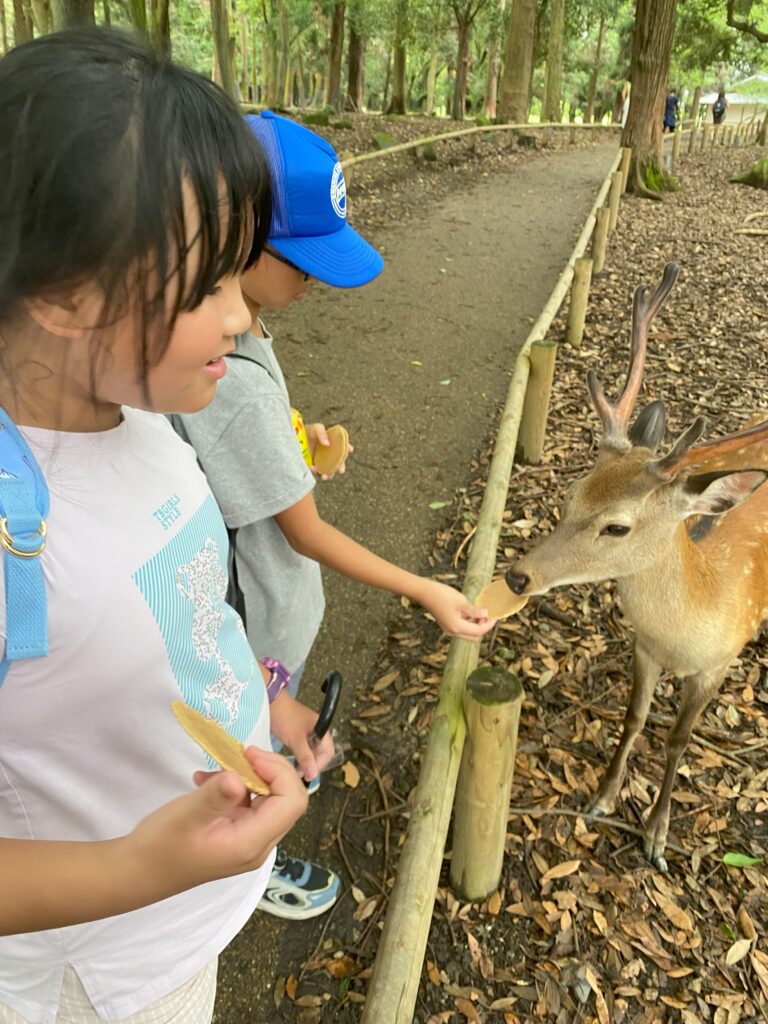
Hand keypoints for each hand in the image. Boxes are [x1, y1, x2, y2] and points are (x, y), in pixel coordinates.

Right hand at [127, 748, 307, 889]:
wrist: (136, 872)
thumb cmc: (160, 845)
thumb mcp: (185, 816)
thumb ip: (214, 796)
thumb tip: (239, 778)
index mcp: (252, 843)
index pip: (292, 802)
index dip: (279, 772)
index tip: (249, 755)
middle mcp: (258, 844)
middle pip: (286, 799)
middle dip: (269, 770)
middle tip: (240, 754)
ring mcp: (248, 841)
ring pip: (269, 799)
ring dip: (249, 777)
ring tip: (214, 771)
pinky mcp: (236, 835)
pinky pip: (249, 804)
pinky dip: (235, 786)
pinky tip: (206, 781)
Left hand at [269, 689, 335, 780]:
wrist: (269, 702)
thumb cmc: (284, 717)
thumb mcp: (296, 738)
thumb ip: (305, 756)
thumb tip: (313, 774)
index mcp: (322, 728)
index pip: (328, 752)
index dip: (321, 764)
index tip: (310, 775)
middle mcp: (318, 731)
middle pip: (321, 753)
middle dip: (313, 765)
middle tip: (302, 775)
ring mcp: (308, 733)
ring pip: (312, 753)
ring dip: (306, 762)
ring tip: (297, 771)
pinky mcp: (298, 735)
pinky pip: (303, 750)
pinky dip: (300, 758)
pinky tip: (294, 765)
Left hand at [306, 422, 352, 480]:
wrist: (293, 439)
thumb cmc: (306, 431)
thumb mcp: (315, 429)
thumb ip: (322, 433)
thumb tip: (327, 444)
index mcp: (333, 443)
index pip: (343, 446)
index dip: (348, 447)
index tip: (350, 449)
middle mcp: (329, 453)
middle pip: (338, 462)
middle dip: (341, 467)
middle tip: (341, 470)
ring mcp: (322, 461)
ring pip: (329, 470)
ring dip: (329, 474)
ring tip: (325, 476)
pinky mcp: (314, 466)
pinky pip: (318, 472)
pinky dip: (317, 472)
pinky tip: (313, 468)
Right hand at [416, 579, 494, 640]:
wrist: (424, 592)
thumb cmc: (441, 595)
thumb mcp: (461, 601)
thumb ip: (474, 610)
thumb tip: (485, 614)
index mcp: (457, 627)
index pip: (478, 631)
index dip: (488, 625)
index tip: (494, 617)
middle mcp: (452, 631)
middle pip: (474, 636)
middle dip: (482, 627)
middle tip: (487, 615)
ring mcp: (448, 629)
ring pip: (467, 633)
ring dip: (475, 625)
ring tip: (479, 612)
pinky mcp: (446, 624)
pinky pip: (461, 628)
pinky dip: (468, 623)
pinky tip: (469, 612)